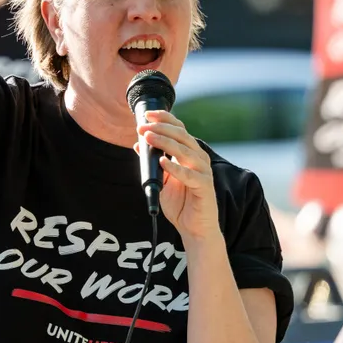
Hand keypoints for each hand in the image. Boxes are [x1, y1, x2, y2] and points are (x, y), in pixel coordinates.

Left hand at [136, 111, 218, 241]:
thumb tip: (138, 144)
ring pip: (185, 151)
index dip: (164, 119)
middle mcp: (199, 159)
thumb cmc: (181, 203)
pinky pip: (190, 175)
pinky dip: (175, 168)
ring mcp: (203, 172)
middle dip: (161, 129)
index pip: (179, 129)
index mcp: (190, 153)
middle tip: (142, 127)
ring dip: (166, 143)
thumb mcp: (161, 180)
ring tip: (149, 138)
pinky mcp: (205, 187)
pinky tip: (163, 163)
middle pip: (182, 136)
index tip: (146, 115)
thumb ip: (152, 162)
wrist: (193, 228)